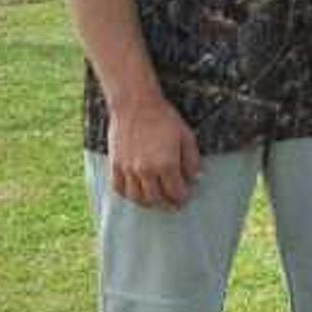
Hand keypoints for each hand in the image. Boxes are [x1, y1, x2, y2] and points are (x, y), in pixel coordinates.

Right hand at [107, 93, 201, 209]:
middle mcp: (146, 170)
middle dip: (167, 204)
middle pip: (156, 198)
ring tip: (156, 202)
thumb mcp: (186, 137)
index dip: (182, 198)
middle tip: (173, 206)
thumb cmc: (164, 118)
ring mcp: (128, 169)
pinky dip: (127, 195)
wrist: (135, 105)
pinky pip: (118, 188)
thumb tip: (195, 178)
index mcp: (166, 164)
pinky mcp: (115, 164)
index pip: (175, 192)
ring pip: (137, 197)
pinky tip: (135, 194)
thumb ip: (192, 160)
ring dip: (148, 203)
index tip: (185, 198)